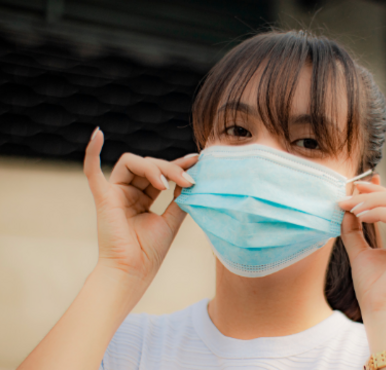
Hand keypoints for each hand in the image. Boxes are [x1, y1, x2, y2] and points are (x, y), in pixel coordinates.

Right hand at [84, 127, 197, 285]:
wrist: (133, 272)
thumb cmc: (150, 251)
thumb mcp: (172, 219)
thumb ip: (180, 198)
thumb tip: (192, 177)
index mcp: (143, 198)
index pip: (161, 173)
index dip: (179, 165)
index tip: (198, 160)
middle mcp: (128, 192)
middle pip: (150, 165)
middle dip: (171, 169)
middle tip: (189, 179)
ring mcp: (114, 193)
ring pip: (133, 162)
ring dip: (154, 167)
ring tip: (168, 183)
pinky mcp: (103, 197)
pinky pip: (92, 170)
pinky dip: (92, 151)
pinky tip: (98, 134)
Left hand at [338, 175, 385, 351]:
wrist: (381, 314)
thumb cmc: (374, 290)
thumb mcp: (359, 253)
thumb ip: (354, 231)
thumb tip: (346, 210)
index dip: (378, 191)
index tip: (355, 187)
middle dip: (375, 191)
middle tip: (349, 193)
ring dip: (374, 200)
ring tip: (351, 207)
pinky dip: (378, 211)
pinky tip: (360, 216)